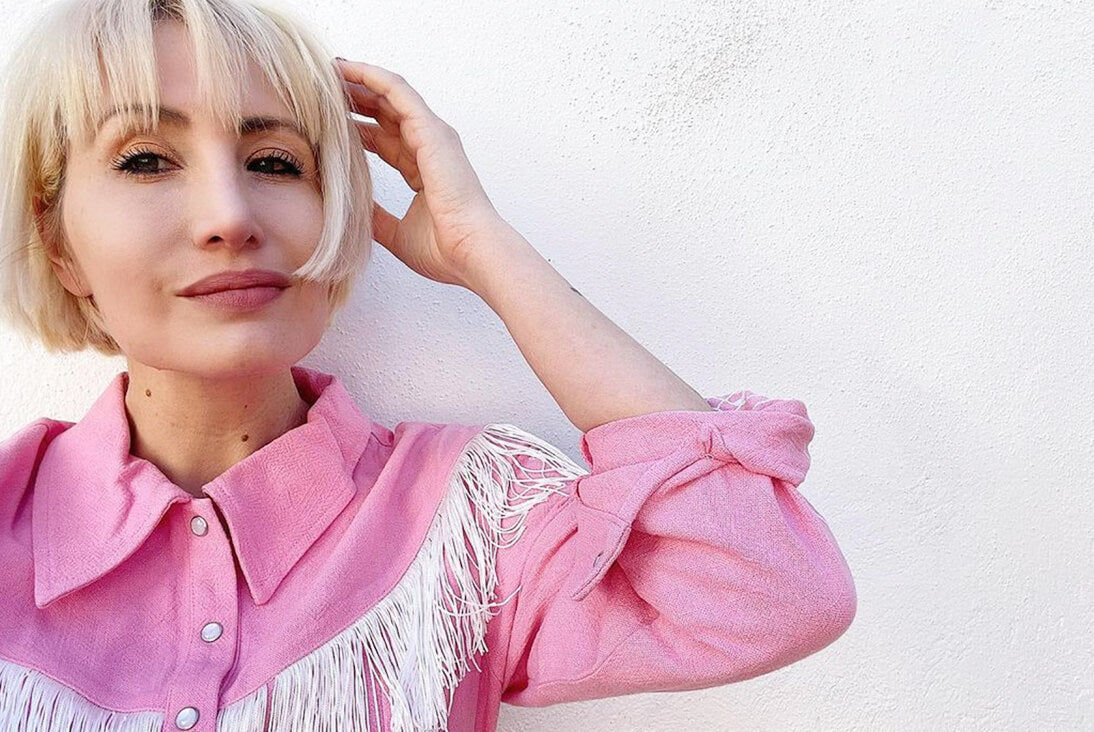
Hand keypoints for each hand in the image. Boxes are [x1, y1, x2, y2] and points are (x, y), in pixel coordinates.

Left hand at [335, 58, 505, 287]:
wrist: (470, 252)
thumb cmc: (444, 250)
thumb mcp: (395, 233)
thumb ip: (376, 219)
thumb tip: (353, 213)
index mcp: (423, 170)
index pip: (384, 140)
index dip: (357, 129)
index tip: (326, 122)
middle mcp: (429, 147)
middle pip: (385, 113)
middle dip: (354, 99)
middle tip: (319, 89)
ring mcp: (432, 136)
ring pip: (389, 95)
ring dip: (358, 81)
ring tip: (326, 71)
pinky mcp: (431, 129)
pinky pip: (397, 91)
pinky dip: (372, 76)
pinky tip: (346, 68)